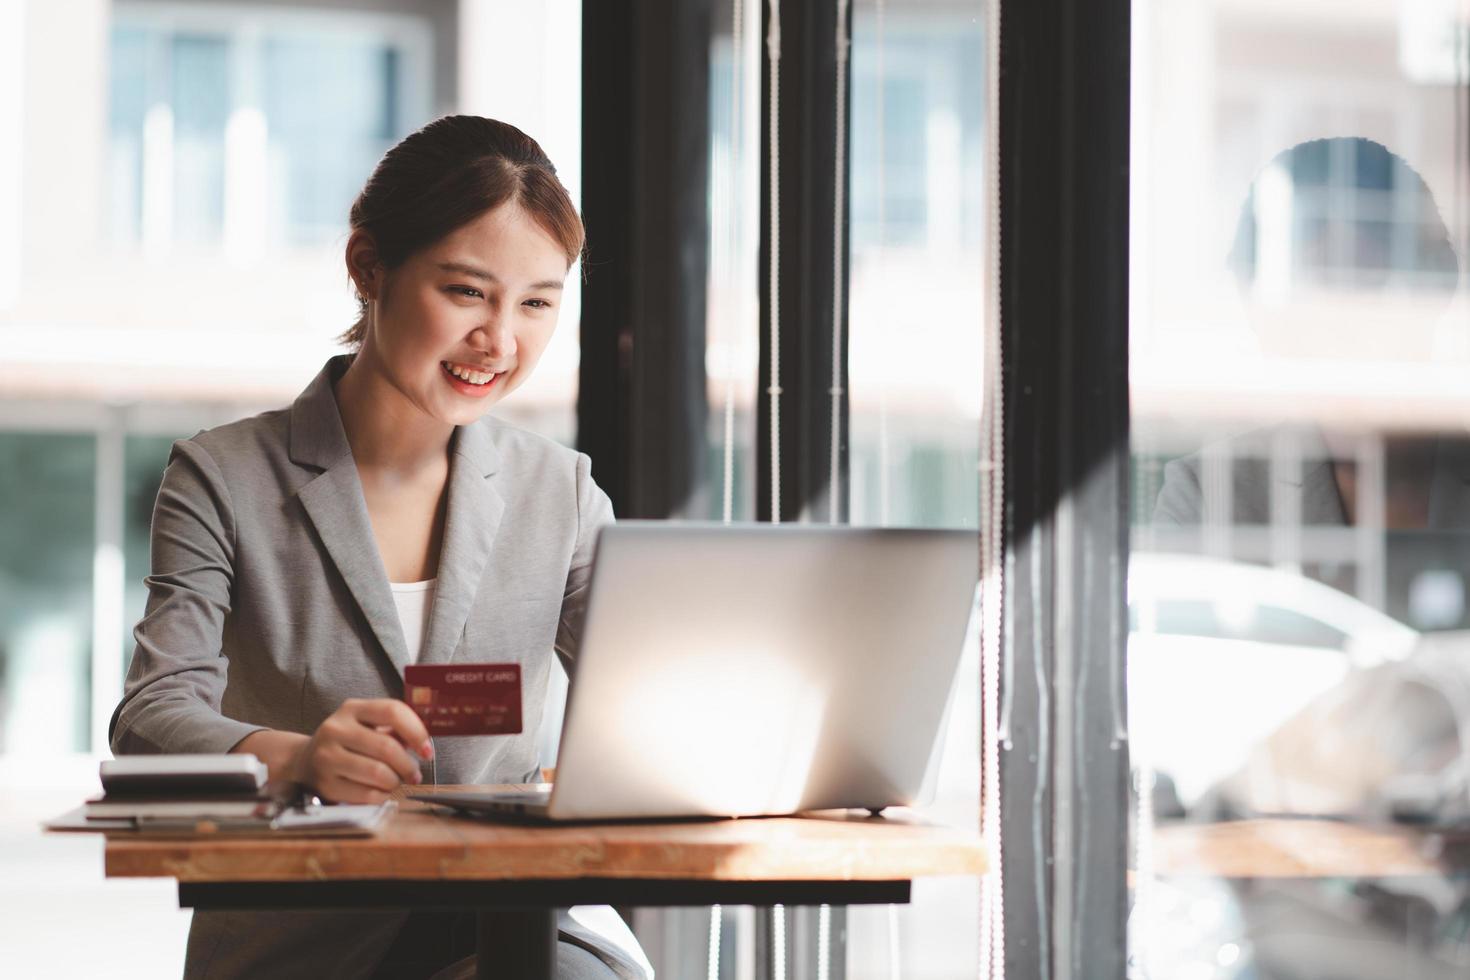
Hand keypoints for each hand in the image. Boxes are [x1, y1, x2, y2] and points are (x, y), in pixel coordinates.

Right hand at [292, 698, 433, 803]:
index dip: (417, 731)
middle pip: (387, 746)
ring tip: (396, 781)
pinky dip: (382, 796)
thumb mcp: (366, 726)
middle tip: (414, 773)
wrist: (304, 761)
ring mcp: (327, 757)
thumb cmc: (347, 743)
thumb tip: (422, 743)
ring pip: (378, 773)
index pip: (392, 711)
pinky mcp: (325, 784)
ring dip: (396, 781)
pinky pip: (367, 795)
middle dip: (408, 765)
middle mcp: (336, 729)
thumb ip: (394, 729)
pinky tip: (381, 792)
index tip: (427, 750)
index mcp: (352, 709)